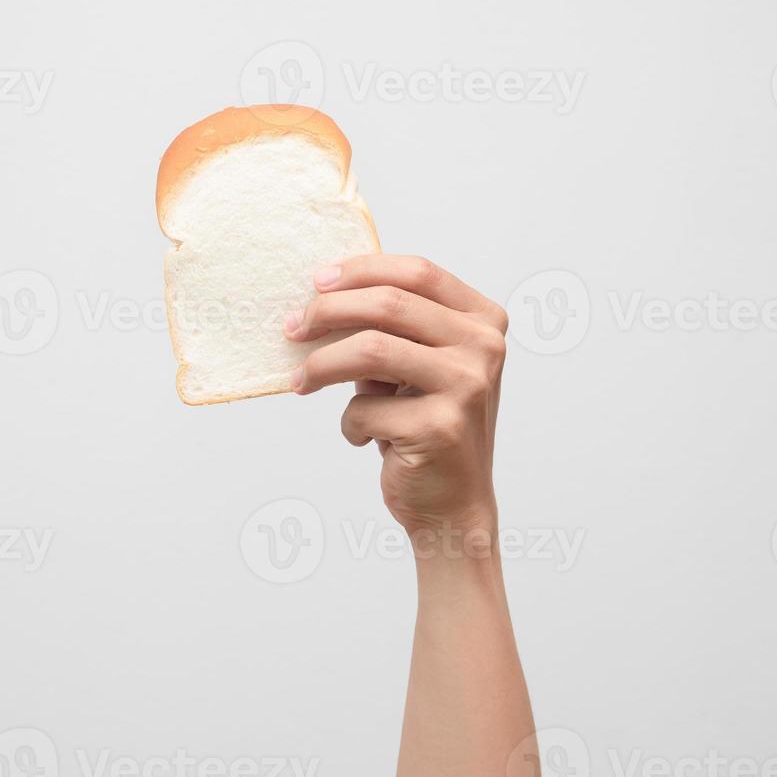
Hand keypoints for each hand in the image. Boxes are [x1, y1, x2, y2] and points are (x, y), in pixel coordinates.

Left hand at [284, 255, 507, 537]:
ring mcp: (467, 386)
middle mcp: (484, 347)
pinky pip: (364, 408)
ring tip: (300, 380)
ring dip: (321, 364)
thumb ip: (389, 329)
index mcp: (483, 320)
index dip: (361, 270)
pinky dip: (349, 423)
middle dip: (328, 311)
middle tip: (293, 327)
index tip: (317, 281)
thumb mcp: (416, 366)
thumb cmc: (427, 426)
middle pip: (389, 303)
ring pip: (370, 349)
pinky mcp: (440, 426)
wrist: (454, 506)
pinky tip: (361, 436)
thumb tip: (321, 297)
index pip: (417, 272)